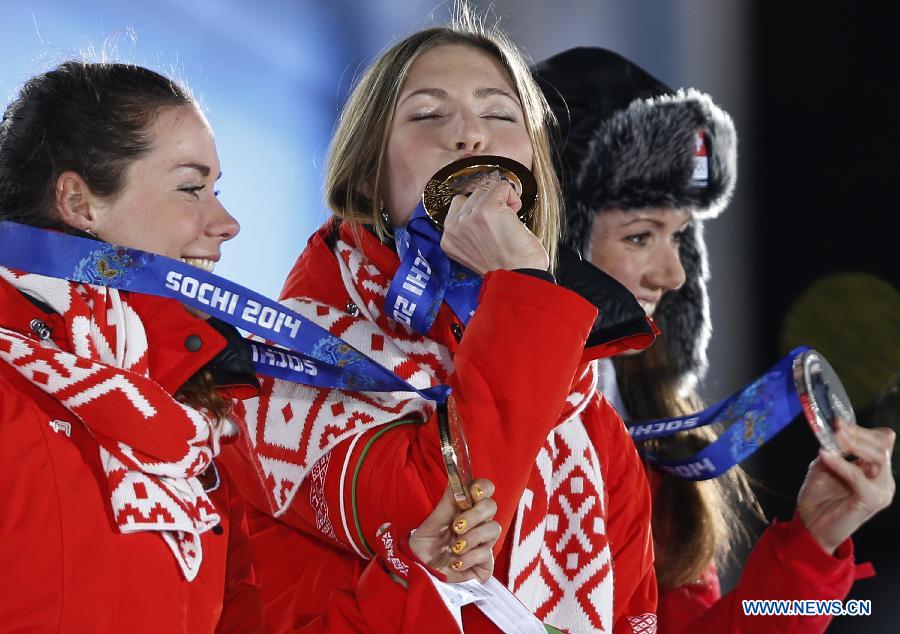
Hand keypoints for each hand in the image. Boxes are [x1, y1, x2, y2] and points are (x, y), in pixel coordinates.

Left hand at [408, 478, 500, 582]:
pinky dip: (469, 558)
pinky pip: (487, 554)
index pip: (484, 490)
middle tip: (456, 526)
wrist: (419, 572)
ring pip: (493, 529)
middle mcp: (478, 523)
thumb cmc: (424, 546)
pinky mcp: (486, 564)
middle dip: (474, 515)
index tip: (474, 492)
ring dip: (472, 537)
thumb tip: (454, 477)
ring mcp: (483, 543)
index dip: (483, 487)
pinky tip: (455, 563)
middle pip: (491, 506)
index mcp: (465, 509)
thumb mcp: (431, 524)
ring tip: (454, 548)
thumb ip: (446, 503)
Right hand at [440, 179, 548, 273]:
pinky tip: (515, 215)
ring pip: (486, 190)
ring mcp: (469, 218)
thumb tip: (479, 210)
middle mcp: (454, 228)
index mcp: (449, 240)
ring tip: (507, 224)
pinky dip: (513, 196)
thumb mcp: (474, 252)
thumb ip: (469, 232)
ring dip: (501, 202)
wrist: (518, 279)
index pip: (458, 206)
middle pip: (471, 196)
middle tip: (501, 228)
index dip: (478, 211)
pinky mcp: (486, 209)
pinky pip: (502, 186)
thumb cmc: (506, 269)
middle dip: (489, 206)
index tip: (490, 228)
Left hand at [796, 421, 895, 553]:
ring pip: (879, 457)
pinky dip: (841, 463)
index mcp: (873, 470)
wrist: (811, 527)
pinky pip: (859, 477)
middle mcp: (882, 479)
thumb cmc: (818, 498)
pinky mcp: (871, 501)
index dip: (862, 430)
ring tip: (835, 437)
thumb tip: (835, 432)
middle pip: (883, 446)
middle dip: (858, 434)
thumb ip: (833, 450)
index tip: (838, 421)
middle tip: (837, 426)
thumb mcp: (824, 466)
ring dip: (855, 444)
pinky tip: (825, 455)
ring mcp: (881, 490)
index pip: (882, 442)